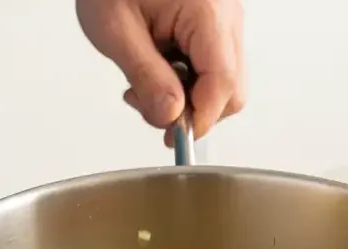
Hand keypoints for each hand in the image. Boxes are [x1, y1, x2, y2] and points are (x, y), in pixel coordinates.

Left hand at [76, 0, 245, 142]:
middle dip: (194, 110)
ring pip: (224, 82)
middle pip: (231, 89)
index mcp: (208, 12)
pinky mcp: (215, 23)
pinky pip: (213, 65)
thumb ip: (146, 77)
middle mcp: (226, 15)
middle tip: (152, 106)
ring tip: (147, 81)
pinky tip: (158, 66)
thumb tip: (172, 117)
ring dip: (188, 95)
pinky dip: (188, 78)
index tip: (173, 136)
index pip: (222, 85)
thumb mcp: (115, 29)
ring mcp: (225, 18)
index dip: (199, 118)